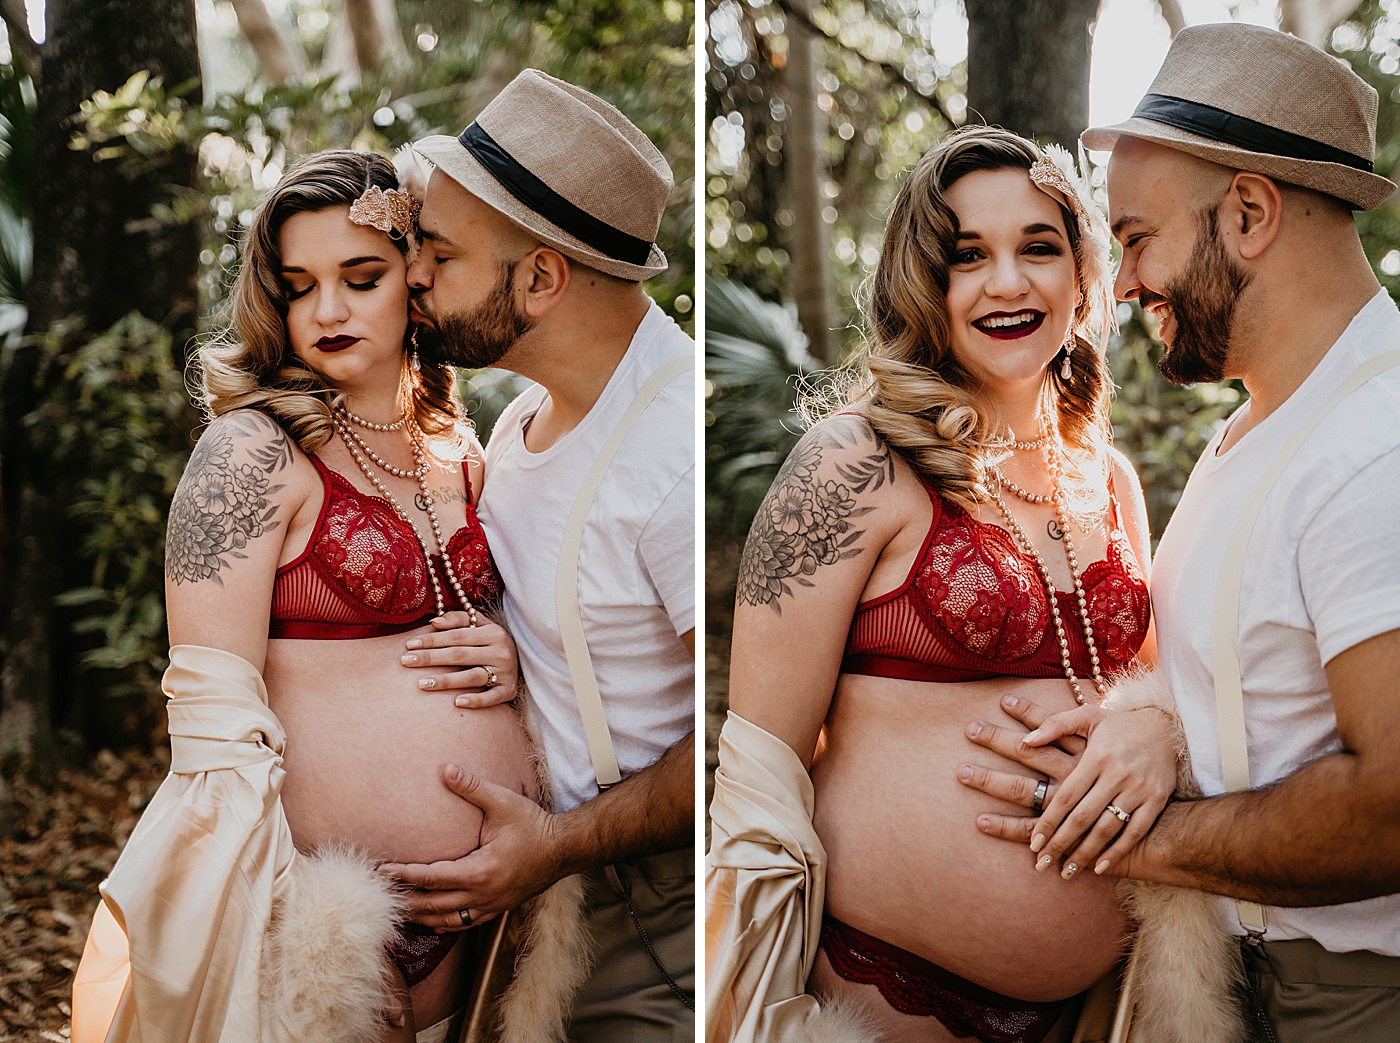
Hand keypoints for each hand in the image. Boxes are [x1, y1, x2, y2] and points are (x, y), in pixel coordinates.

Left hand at [379, 765, 563, 928]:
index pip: (431, 877)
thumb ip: (472, 787)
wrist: (564, 849)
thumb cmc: (533, 825)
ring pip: (446, 921)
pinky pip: (463, 923)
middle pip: (433, 907)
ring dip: (421, 917)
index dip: (404, 875)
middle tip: (379, 896)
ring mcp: (490, 905)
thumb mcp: (503, 802)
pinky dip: (443, 923)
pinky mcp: (498, 908)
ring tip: (398, 911)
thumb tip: (445, 769)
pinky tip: (432, 919)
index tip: (381, 872)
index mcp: (479, 871)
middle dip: (405, 901)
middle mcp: (482, 895)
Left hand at [400, 612, 518, 707]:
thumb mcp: (480, 625)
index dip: (432, 640)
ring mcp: (506, 672)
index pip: (456, 636)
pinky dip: (476, 700)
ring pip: (472, 676)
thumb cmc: (492, 642)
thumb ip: (458, 619)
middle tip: (406, 661)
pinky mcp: (509, 691)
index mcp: (493, 632)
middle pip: (460, 655)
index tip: (409, 645)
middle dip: (431, 658)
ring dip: (446, 680)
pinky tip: (457, 702)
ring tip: (422, 683)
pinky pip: (491, 697)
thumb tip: (434, 622)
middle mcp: (500, 651)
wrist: (524, 661)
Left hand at [960, 694, 1177, 878]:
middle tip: (1042, 865)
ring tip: (1066, 873)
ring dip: (1085, 854)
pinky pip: (1135, 832)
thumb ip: (1055, 724)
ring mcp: (1139, 790)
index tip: (1034, 843)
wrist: (1170, 728)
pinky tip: (1099, 868)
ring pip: (1107, 830)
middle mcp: (1117, 775)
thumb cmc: (1120, 725)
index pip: (1066, 796)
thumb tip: (1026, 740)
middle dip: (1060, 844)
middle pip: (1083, 818)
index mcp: (1096, 757)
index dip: (1049, 822)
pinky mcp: (1157, 801)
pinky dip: (1117, 852)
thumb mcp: (1087, 716)